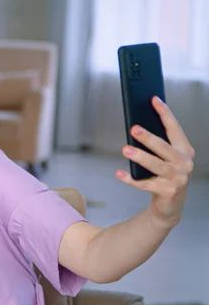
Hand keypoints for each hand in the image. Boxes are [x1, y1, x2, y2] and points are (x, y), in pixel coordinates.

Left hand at [116, 96, 194, 227]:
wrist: (170, 205)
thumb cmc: (165, 175)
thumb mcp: (165, 158)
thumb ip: (157, 144)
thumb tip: (136, 125)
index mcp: (185, 150)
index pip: (175, 128)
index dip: (164, 113)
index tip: (154, 99)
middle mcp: (184, 163)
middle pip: (164, 147)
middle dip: (149, 137)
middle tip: (134, 128)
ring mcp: (178, 179)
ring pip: (156, 165)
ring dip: (140, 157)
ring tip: (125, 149)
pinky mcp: (167, 192)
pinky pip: (145, 184)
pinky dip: (131, 179)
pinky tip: (119, 174)